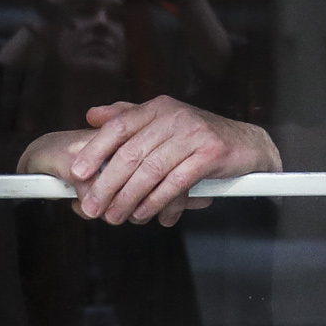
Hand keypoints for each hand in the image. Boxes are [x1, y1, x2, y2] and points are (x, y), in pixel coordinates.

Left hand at [16, 96, 280, 225]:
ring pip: (152, 171)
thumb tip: (92, 116)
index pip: (119, 126)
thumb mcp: (163, 122)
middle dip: (108, 185)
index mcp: (158, 107)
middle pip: (131, 153)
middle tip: (94, 208)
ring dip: (130, 199)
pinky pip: (176, 182)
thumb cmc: (200, 138)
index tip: (77, 173)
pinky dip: (158, 201)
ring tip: (116, 217)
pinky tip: (147, 214)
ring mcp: (194, 134)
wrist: (248, 145)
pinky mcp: (211, 153)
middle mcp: (174, 116)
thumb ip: (128, 118)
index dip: (95, 150)